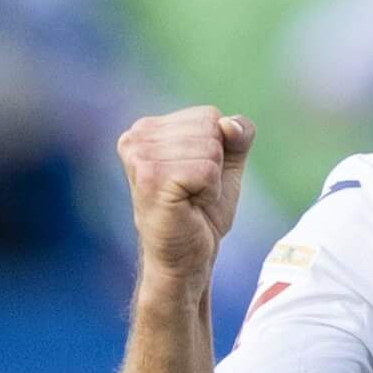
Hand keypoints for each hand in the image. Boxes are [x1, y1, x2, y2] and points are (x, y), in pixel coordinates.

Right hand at [116, 106, 254, 288]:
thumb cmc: (201, 212)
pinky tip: (190, 206)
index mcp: (146, 128)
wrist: (187, 257)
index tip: (195, 177)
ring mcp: (140, 157)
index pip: (209, 116)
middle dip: (214, 165)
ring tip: (190, 199)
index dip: (217, 150)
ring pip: (211, 149)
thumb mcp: (226, 164)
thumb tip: (229, 124)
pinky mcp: (152, 178)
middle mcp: (136, 137)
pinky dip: (210, 192)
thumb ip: (237, 134)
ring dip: (211, 181)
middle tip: (193, 192)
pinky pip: (207, 171)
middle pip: (210, 128)